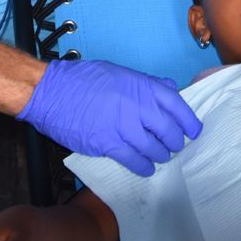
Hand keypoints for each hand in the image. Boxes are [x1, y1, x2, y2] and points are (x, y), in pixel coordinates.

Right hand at [18, 59, 201, 176]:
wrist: (48, 92)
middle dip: (173, 143)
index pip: (178, 107)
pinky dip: (143, 167)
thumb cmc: (79, 79)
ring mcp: (123, 127)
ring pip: (154, 150)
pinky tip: (144, 168)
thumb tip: (168, 87)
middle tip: (171, 146)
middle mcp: (138, 106)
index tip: (191, 132)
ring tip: (157, 157)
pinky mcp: (107, 144)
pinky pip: (133, 160)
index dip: (189, 123)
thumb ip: (145, 83)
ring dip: (159, 156)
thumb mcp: (118, 72)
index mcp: (142, 86)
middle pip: (169, 132)